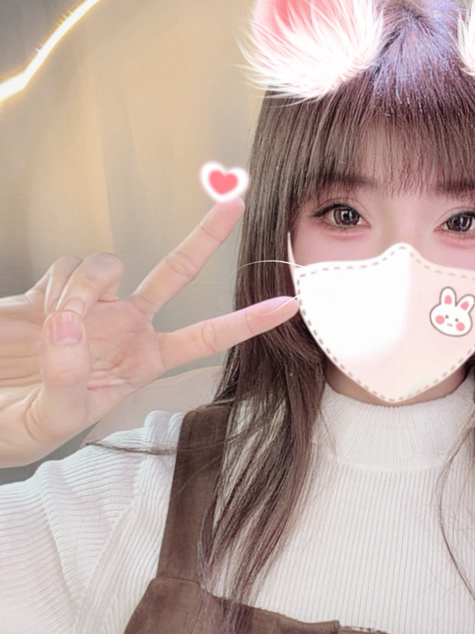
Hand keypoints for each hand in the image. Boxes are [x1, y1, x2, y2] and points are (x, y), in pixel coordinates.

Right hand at [0, 199, 297, 466]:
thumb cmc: (18, 429)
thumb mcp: (52, 420)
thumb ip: (69, 376)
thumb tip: (71, 323)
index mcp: (139, 363)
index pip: (204, 339)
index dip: (246, 322)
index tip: (289, 306)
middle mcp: (122, 328)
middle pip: (176, 273)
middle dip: (205, 237)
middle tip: (235, 203)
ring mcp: (88, 305)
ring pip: (109, 266)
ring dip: (85, 289)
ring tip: (55, 327)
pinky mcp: (49, 290)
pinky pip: (68, 268)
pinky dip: (57, 288)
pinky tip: (40, 313)